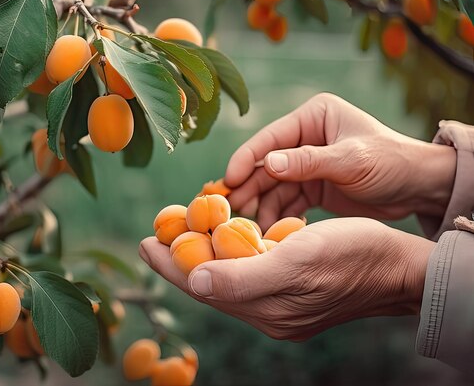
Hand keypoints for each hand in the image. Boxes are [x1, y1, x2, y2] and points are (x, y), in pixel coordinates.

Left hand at [139, 218, 433, 340]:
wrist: (400, 267)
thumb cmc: (353, 256)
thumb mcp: (298, 260)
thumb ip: (244, 277)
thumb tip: (193, 282)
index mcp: (266, 308)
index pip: (204, 287)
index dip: (171, 265)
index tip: (145, 243)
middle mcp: (269, 311)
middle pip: (212, 284)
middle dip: (182, 260)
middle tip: (157, 236)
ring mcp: (282, 304)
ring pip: (230, 278)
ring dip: (205, 255)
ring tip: (184, 233)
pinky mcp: (294, 292)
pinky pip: (250, 274)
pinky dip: (232, 255)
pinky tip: (226, 238)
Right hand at [225, 93, 455, 229]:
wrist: (420, 188)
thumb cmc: (391, 163)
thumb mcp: (352, 160)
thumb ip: (309, 162)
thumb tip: (267, 164)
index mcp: (312, 118)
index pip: (270, 138)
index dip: (246, 159)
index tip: (228, 182)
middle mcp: (304, 138)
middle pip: (265, 165)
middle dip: (248, 188)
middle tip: (229, 212)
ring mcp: (306, 165)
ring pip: (272, 186)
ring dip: (259, 205)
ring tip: (246, 228)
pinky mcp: (311, 188)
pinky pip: (286, 201)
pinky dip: (276, 215)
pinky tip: (267, 231)